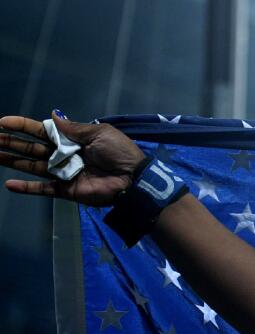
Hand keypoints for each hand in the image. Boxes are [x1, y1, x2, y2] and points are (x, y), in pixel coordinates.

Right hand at [0, 113, 145, 206]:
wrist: (134, 178)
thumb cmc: (119, 152)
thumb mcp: (98, 133)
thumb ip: (73, 127)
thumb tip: (52, 115)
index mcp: (72, 139)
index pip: (41, 130)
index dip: (22, 126)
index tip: (1, 122)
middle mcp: (64, 155)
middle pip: (31, 147)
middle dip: (10, 142)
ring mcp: (64, 172)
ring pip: (32, 166)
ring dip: (11, 160)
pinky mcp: (67, 189)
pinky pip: (44, 189)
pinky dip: (27, 188)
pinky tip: (8, 184)